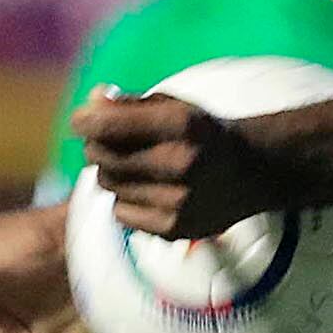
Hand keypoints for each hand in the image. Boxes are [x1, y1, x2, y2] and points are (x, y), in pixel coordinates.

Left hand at [78, 88, 288, 238]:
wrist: (251, 172)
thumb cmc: (200, 132)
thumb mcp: (171, 105)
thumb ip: (127, 104)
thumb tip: (89, 104)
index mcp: (180, 123)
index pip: (106, 125)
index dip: (84, 121)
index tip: (81, 120)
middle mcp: (181, 162)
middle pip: (102, 157)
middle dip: (96, 146)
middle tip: (108, 141)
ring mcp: (179, 199)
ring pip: (109, 186)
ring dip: (113, 174)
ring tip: (137, 166)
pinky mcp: (175, 228)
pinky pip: (121, 214)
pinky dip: (126, 201)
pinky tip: (149, 190)